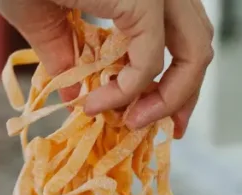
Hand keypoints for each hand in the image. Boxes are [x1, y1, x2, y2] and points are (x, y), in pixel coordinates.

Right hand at [0, 0, 214, 137]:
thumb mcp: (42, 18)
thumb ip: (65, 54)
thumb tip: (77, 97)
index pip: (182, 34)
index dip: (177, 78)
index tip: (155, 113)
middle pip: (199, 44)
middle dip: (185, 93)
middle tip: (166, 128)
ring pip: (195, 53)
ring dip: (166, 99)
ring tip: (128, 122)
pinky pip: (149, 61)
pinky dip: (127, 91)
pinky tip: (98, 103)